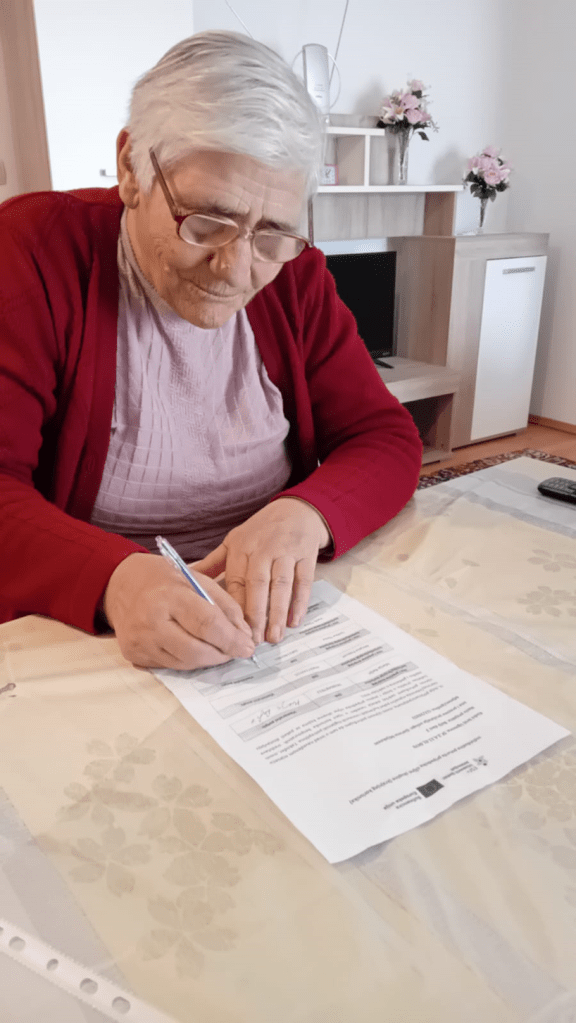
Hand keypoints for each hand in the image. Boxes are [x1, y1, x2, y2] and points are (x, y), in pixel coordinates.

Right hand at [102, 552, 255, 668]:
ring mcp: (140, 641)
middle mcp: (151, 621)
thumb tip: (243, 634)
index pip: (207, 624)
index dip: (232, 639)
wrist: (119, 584)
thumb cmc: (163, 579)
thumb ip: (224, 604)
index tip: (248, 646)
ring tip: (219, 648)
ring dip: (208, 659)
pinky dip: (189, 660)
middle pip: (196, 650)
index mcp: (169, 596)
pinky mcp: (134, 654)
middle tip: (237, 650)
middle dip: (223, 654)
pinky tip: (194, 647)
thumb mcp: (197, 578)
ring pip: (185, 663)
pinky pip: (170, 665)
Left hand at [191, 498, 329, 645]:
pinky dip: (300, 602)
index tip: (231, 630)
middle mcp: (263, 550)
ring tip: (274, 637)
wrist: (296, 511)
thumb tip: (184, 579)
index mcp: (241, 548)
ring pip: (282, 585)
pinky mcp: (307, 555)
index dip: (235, 607)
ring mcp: (286, 552)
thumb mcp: (234, 541)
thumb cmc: (261, 530)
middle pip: (258, 585)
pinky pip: (304, 581)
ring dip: (278, 612)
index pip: (236, 581)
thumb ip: (213, 563)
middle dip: (256, 614)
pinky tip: (295, 621)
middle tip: (254, 640)